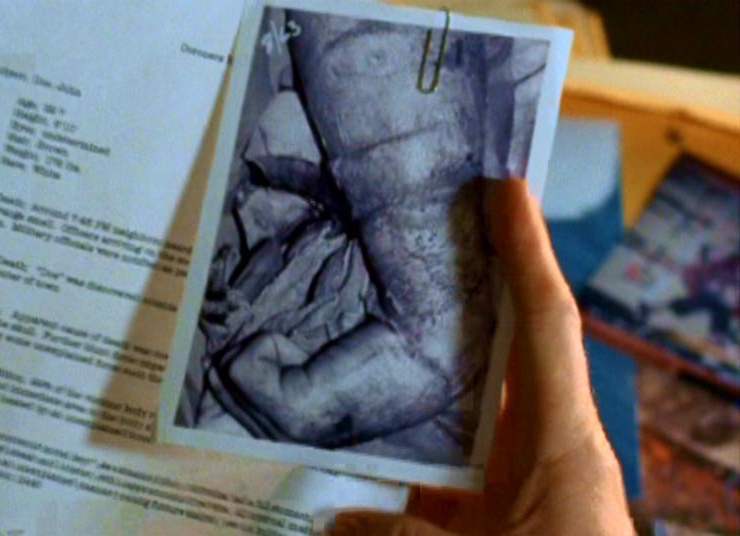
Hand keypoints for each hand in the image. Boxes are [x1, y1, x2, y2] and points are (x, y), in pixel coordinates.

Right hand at [329, 180, 633, 534]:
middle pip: (500, 356)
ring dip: (418, 397)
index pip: (544, 322)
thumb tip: (334, 526)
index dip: (524, 248)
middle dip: (460, 301)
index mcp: (560, 444)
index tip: (502, 187)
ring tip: (362, 357)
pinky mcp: (506, 518)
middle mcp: (546, 453)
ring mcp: (526, 488)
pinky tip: (352, 494)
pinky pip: (450, 483)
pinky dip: (404, 482)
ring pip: (467, 420)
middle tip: (417, 247)